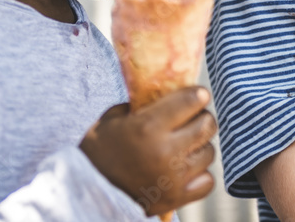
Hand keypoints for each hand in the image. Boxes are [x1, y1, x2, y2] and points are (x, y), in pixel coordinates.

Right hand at [80, 86, 217, 215]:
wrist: (85, 193)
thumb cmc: (97, 151)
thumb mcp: (113, 119)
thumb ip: (143, 106)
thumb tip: (170, 95)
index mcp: (149, 126)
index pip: (193, 100)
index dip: (198, 95)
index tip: (197, 95)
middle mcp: (166, 151)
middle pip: (208, 125)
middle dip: (202, 118)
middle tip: (193, 120)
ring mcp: (173, 177)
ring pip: (209, 152)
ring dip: (200, 147)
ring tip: (185, 147)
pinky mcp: (176, 199)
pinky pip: (207, 181)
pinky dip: (201, 174)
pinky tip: (186, 170)